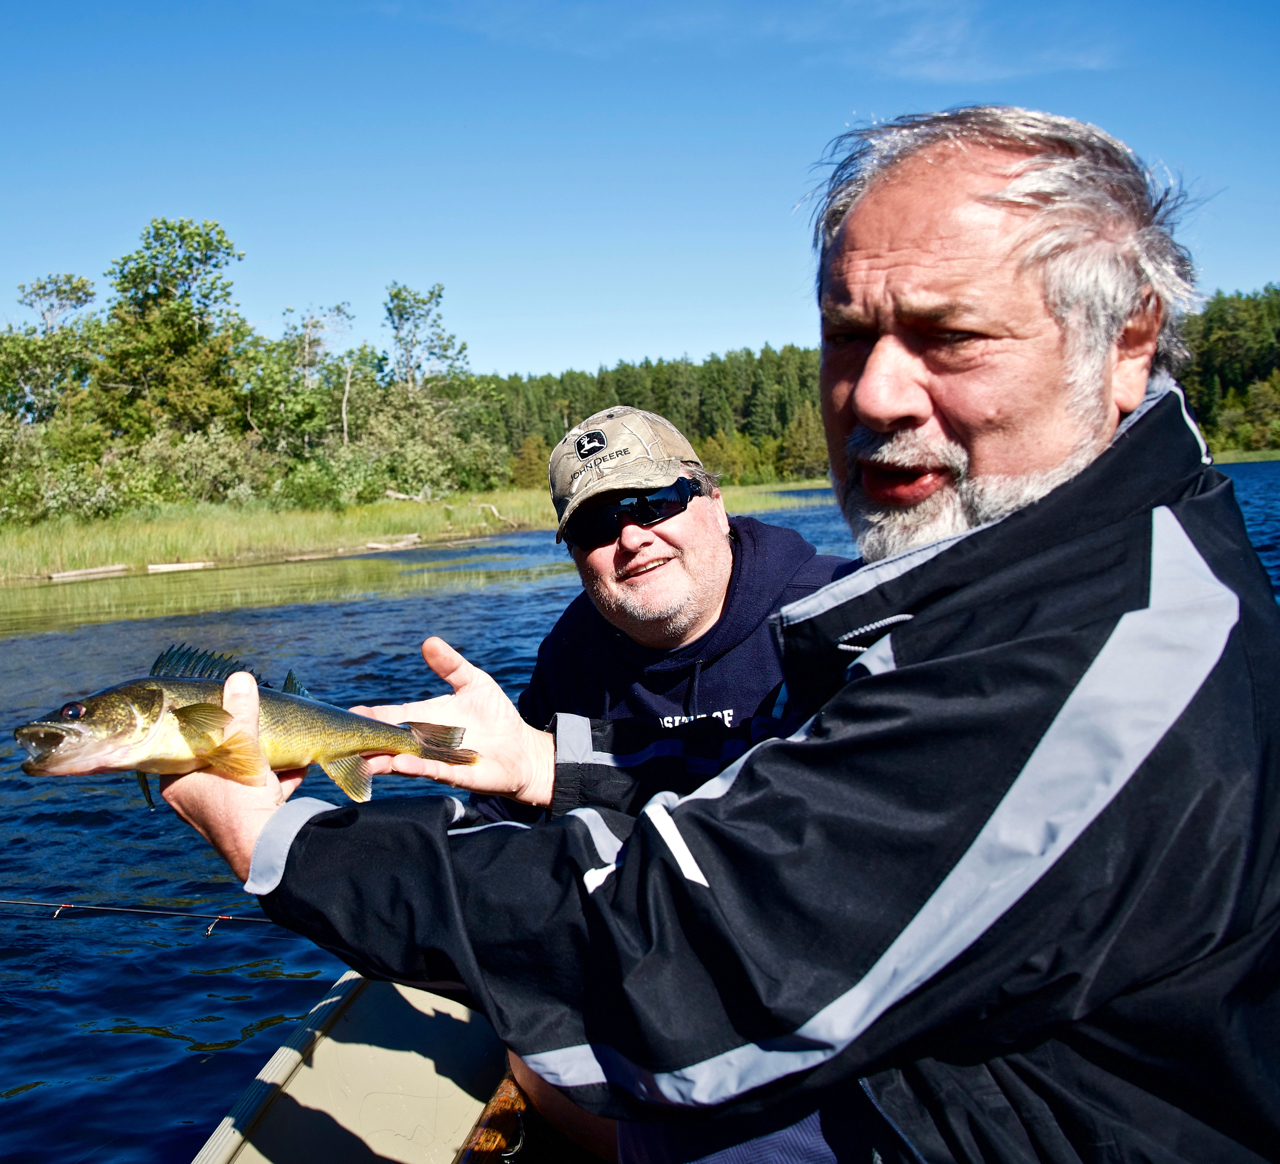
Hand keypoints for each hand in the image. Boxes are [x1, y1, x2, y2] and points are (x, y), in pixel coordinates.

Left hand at [161, 672, 305, 880]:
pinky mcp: (250, 821)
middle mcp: (195, 800)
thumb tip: (240, 679)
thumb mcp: (241, 748)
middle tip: (252, 724)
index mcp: (178, 782)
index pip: (183, 744)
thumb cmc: (241, 798)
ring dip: (263, 759)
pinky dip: (279, 778)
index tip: (219, 708)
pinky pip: (262, 792)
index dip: (202, 724)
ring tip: (278, 741)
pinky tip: (299, 765)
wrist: (269, 847)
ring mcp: (222, 812)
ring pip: (241, 775)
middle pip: (216, 758)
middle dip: (240, 741)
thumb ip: (241, 713)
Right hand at [352, 637, 555, 805]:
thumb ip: (450, 665)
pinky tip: (401, 763)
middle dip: (368, 742)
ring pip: (404, 761)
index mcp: (424, 719)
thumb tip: (428, 641)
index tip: (349, 714)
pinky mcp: (457, 774)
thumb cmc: (496, 716)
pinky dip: (417, 767)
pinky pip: (433, 771)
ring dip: (384, 759)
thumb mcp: (474, 682)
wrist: (523, 749)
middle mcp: (425, 742)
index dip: (370, 717)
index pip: (391, 717)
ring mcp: (438, 760)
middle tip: (344, 740)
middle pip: (389, 742)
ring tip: (366, 757)